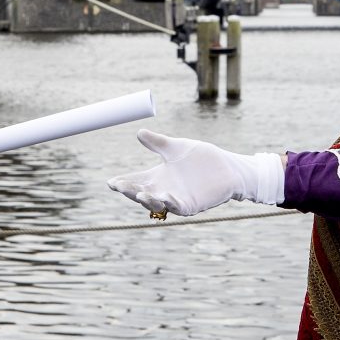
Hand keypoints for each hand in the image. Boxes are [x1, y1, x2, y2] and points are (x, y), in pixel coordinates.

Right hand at [106, 129, 283, 217]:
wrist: (229, 168)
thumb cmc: (203, 158)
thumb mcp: (176, 148)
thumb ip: (158, 143)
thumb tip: (139, 132)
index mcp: (158, 177)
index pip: (135, 181)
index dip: (123, 182)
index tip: (110, 182)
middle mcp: (164, 190)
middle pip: (141, 193)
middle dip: (130, 191)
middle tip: (119, 186)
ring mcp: (177, 200)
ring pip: (156, 204)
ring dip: (147, 200)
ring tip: (139, 194)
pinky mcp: (191, 205)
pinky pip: (177, 207)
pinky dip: (170, 203)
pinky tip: (164, 197)